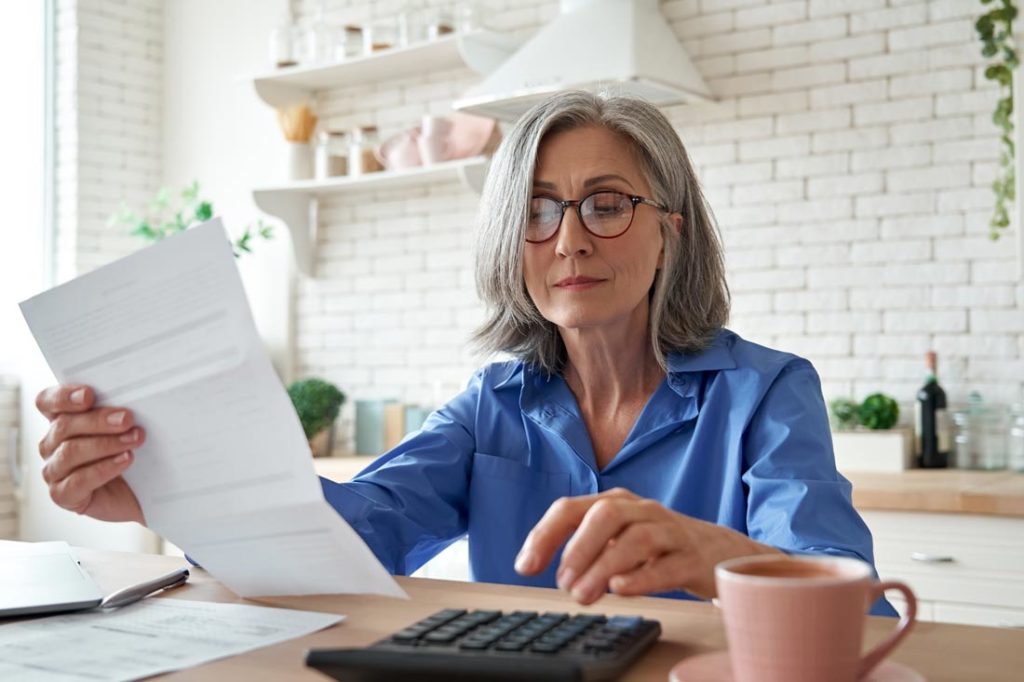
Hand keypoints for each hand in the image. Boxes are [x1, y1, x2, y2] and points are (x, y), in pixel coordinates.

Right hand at [35, 384, 145, 524]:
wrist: (138, 493)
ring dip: (106, 444)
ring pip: (71, 452)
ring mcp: (54, 471)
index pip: (47, 402)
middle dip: (98, 420)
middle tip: (127, 419)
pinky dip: (104, 468)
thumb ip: (117, 412)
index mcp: (61, 420)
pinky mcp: (62, 495)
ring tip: (134, 440)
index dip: (63, 396)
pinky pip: (78, 480)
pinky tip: (125, 460)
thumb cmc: (129, 455)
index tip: (88, 395)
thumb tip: (130, 401)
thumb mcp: (124, 429)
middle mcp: (52, 444)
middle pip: (64, 426)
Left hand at [514, 488, 779, 603]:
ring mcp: (670, 532)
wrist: (720, 552)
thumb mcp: (619, 539)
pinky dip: (642, 577)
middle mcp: (642, 511)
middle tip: (562, 582)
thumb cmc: (660, 546)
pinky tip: (621, 589)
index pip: (571, 508)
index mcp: (616, 503)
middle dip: (578, 547)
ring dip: (604, 566)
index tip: (525, 566)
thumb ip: (587, 549)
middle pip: (606, 514)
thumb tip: (554, 571)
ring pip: (636, 539)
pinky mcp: (693, 558)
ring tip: (584, 595)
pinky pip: (668, 564)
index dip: (544, 535)